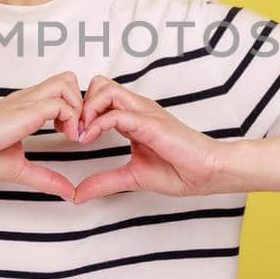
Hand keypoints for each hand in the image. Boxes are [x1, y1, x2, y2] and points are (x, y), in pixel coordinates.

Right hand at [0, 71, 83, 200]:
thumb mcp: (20, 169)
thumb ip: (45, 178)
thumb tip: (68, 192)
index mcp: (24, 108)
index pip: (59, 91)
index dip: (73, 110)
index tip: (71, 137)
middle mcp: (27, 99)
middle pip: (67, 79)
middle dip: (81, 103)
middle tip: (75, 131)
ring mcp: (26, 101)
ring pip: (68, 82)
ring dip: (78, 108)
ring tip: (71, 135)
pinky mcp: (26, 110)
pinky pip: (61, 102)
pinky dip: (72, 119)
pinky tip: (65, 139)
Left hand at [71, 75, 229, 202]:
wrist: (207, 173)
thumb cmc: (179, 171)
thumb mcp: (131, 177)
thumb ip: (104, 182)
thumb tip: (78, 194)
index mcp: (133, 117)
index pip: (99, 97)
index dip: (81, 112)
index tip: (72, 136)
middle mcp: (137, 109)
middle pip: (98, 84)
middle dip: (80, 104)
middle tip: (74, 131)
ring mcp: (144, 112)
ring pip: (104, 89)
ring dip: (86, 110)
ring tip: (82, 135)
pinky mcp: (150, 122)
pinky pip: (116, 113)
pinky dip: (97, 124)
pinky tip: (90, 139)